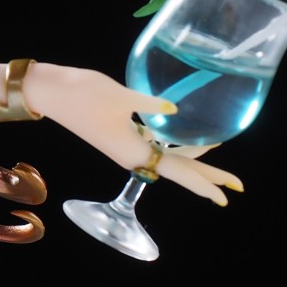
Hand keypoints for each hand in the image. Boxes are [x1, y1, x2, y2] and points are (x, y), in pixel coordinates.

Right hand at [21, 62, 243, 204]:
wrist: (52, 93)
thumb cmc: (82, 94)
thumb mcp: (121, 97)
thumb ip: (151, 104)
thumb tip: (174, 109)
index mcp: (133, 151)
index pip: (178, 171)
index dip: (204, 182)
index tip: (228, 193)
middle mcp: (131, 155)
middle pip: (177, 171)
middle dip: (206, 177)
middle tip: (235, 186)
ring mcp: (126, 147)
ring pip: (167, 160)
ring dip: (193, 163)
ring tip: (216, 165)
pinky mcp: (121, 137)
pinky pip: (155, 148)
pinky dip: (175, 148)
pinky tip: (185, 142)